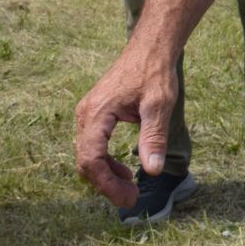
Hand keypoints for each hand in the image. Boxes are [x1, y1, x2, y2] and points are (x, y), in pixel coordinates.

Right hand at [75, 40, 180, 207]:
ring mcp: (87, 114)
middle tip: (131, 198)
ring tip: (130, 187)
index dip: (107, 184)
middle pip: (85, 161)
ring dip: (106, 175)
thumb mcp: (159, 105)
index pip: (91, 159)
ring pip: (87, 155)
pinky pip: (92, 145)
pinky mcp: (95, 114)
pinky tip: (124, 169)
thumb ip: (153, 137)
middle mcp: (85, 115)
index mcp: (97, 113)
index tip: (128, 198)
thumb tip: (153, 170)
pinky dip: (106, 162)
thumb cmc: (154, 72)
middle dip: (106, 184)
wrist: (150, 47)